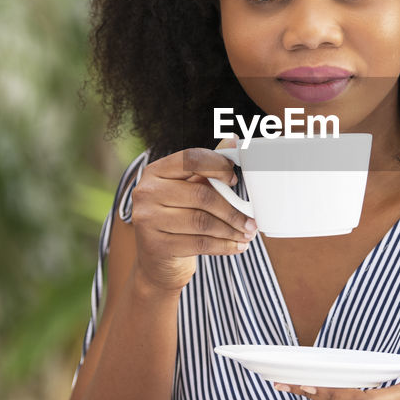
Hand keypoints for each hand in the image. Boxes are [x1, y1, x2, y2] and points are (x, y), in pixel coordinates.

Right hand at [127, 145, 256, 293]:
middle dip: (232, 209)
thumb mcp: (189, 188)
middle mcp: (147, 192)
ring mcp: (147, 219)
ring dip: (232, 229)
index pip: (190, 159)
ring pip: (202, 222)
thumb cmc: (178, 217)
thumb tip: (234, 139)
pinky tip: (238, 246)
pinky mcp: (156, 245)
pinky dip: (224, 246)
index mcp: (155, 171)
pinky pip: (199, 244)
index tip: (235, 180)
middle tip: (252, 221)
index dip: (218, 166)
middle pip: (201, 195)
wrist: (157, 260)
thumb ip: (208, 166)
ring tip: (248, 234)